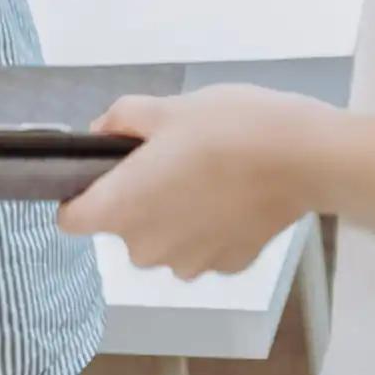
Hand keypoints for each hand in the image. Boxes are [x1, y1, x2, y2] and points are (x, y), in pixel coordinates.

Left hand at [55, 86, 338, 277]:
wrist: (303, 157)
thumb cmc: (231, 128)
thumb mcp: (168, 107)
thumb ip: (123, 119)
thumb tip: (101, 130)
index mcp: (122, 208)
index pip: (71, 220)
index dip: (80, 195)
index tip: (104, 174)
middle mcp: (146, 248)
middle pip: (123, 227)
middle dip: (138, 198)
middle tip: (170, 157)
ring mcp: (188, 263)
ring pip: (164, 238)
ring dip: (175, 214)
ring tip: (208, 173)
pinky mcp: (226, 267)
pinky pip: (202, 247)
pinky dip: (210, 226)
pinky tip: (234, 194)